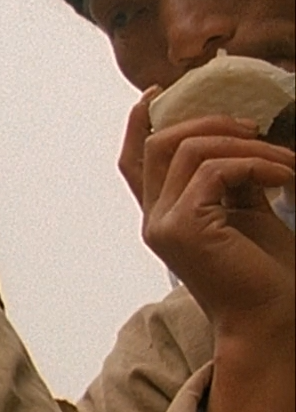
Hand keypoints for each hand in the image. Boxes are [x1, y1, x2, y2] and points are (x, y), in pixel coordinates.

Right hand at [126, 98, 294, 411]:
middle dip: (209, 123)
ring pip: (188, 149)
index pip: (131, 161)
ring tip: (285, 160)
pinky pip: (215, 171)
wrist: (272, 320)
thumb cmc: (266, 275)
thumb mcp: (246, 212)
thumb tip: (236, 137)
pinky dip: (257, 164)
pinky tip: (287, 177)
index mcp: (164, 217)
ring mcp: (163, 225)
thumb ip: (229, 179)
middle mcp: (153, 220)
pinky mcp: (183, 228)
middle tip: (256, 128)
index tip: (158, 92)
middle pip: (158, 143)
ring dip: (246, 144)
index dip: (137, 122)